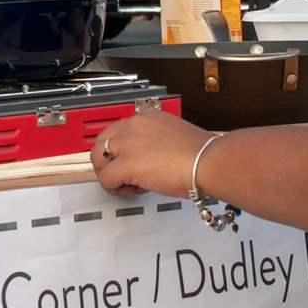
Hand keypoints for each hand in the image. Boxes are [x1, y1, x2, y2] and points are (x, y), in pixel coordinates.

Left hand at [89, 111, 212, 198]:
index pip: (118, 130)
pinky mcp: (127, 164)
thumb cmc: (201, 155)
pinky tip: (131, 190)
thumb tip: (149, 158)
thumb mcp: (174, 137)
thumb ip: (156, 143)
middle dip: (107, 161)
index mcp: (147, 117)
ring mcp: (128, 143)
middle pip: (102, 141)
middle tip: (119, 175)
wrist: (209, 162)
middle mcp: (134, 126)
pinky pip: (106, 178)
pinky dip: (115, 188)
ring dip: (108, 174)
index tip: (127, 160)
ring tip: (125, 184)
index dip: (120, 149)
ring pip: (99, 158)